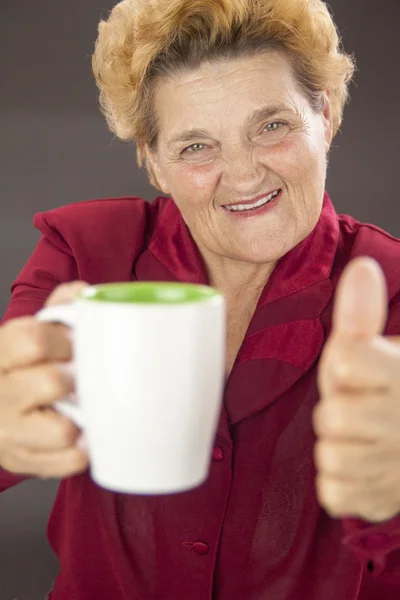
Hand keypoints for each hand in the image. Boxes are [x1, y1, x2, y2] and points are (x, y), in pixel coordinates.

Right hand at [0, 282, 89, 478]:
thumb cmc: (23, 366)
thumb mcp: (30, 332)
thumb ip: (57, 308)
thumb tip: (82, 292)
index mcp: (1, 353)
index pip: (33, 339)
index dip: (63, 340)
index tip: (73, 344)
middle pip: (51, 382)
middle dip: (74, 378)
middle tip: (79, 377)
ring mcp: (7, 431)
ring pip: (62, 431)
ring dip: (81, 418)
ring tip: (80, 407)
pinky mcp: (23, 460)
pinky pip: (68, 460)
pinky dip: (83, 449)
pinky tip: (81, 433)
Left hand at [313, 257, 399, 522]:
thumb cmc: (397, 389)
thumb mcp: (384, 348)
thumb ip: (364, 313)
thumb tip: (361, 268)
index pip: (346, 361)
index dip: (344, 362)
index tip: (360, 366)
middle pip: (332, 415)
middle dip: (339, 406)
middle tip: (361, 404)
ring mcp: (397, 470)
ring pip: (330, 455)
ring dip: (338, 445)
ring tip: (362, 435)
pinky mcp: (385, 501)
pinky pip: (334, 492)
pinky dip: (341, 480)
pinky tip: (361, 464)